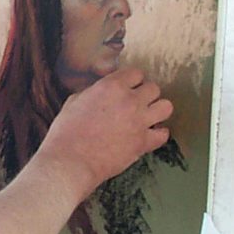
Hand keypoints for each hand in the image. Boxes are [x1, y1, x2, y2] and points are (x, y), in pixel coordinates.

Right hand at [37, 67, 172, 193]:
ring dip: (157, 111)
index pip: (136, 73)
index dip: (131, 81)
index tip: (127, 88)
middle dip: (145, 95)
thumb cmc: (66, 132)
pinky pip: (163, 134)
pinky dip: (158, 134)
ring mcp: (139, 121)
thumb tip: (100, 93)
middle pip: (154, 88)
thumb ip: (93, 93)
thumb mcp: (74, 101)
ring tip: (147, 117)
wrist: (71, 160)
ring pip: (166, 107)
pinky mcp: (143, 142)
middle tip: (136, 104)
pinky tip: (148, 135)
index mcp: (111, 87)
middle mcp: (129, 100)